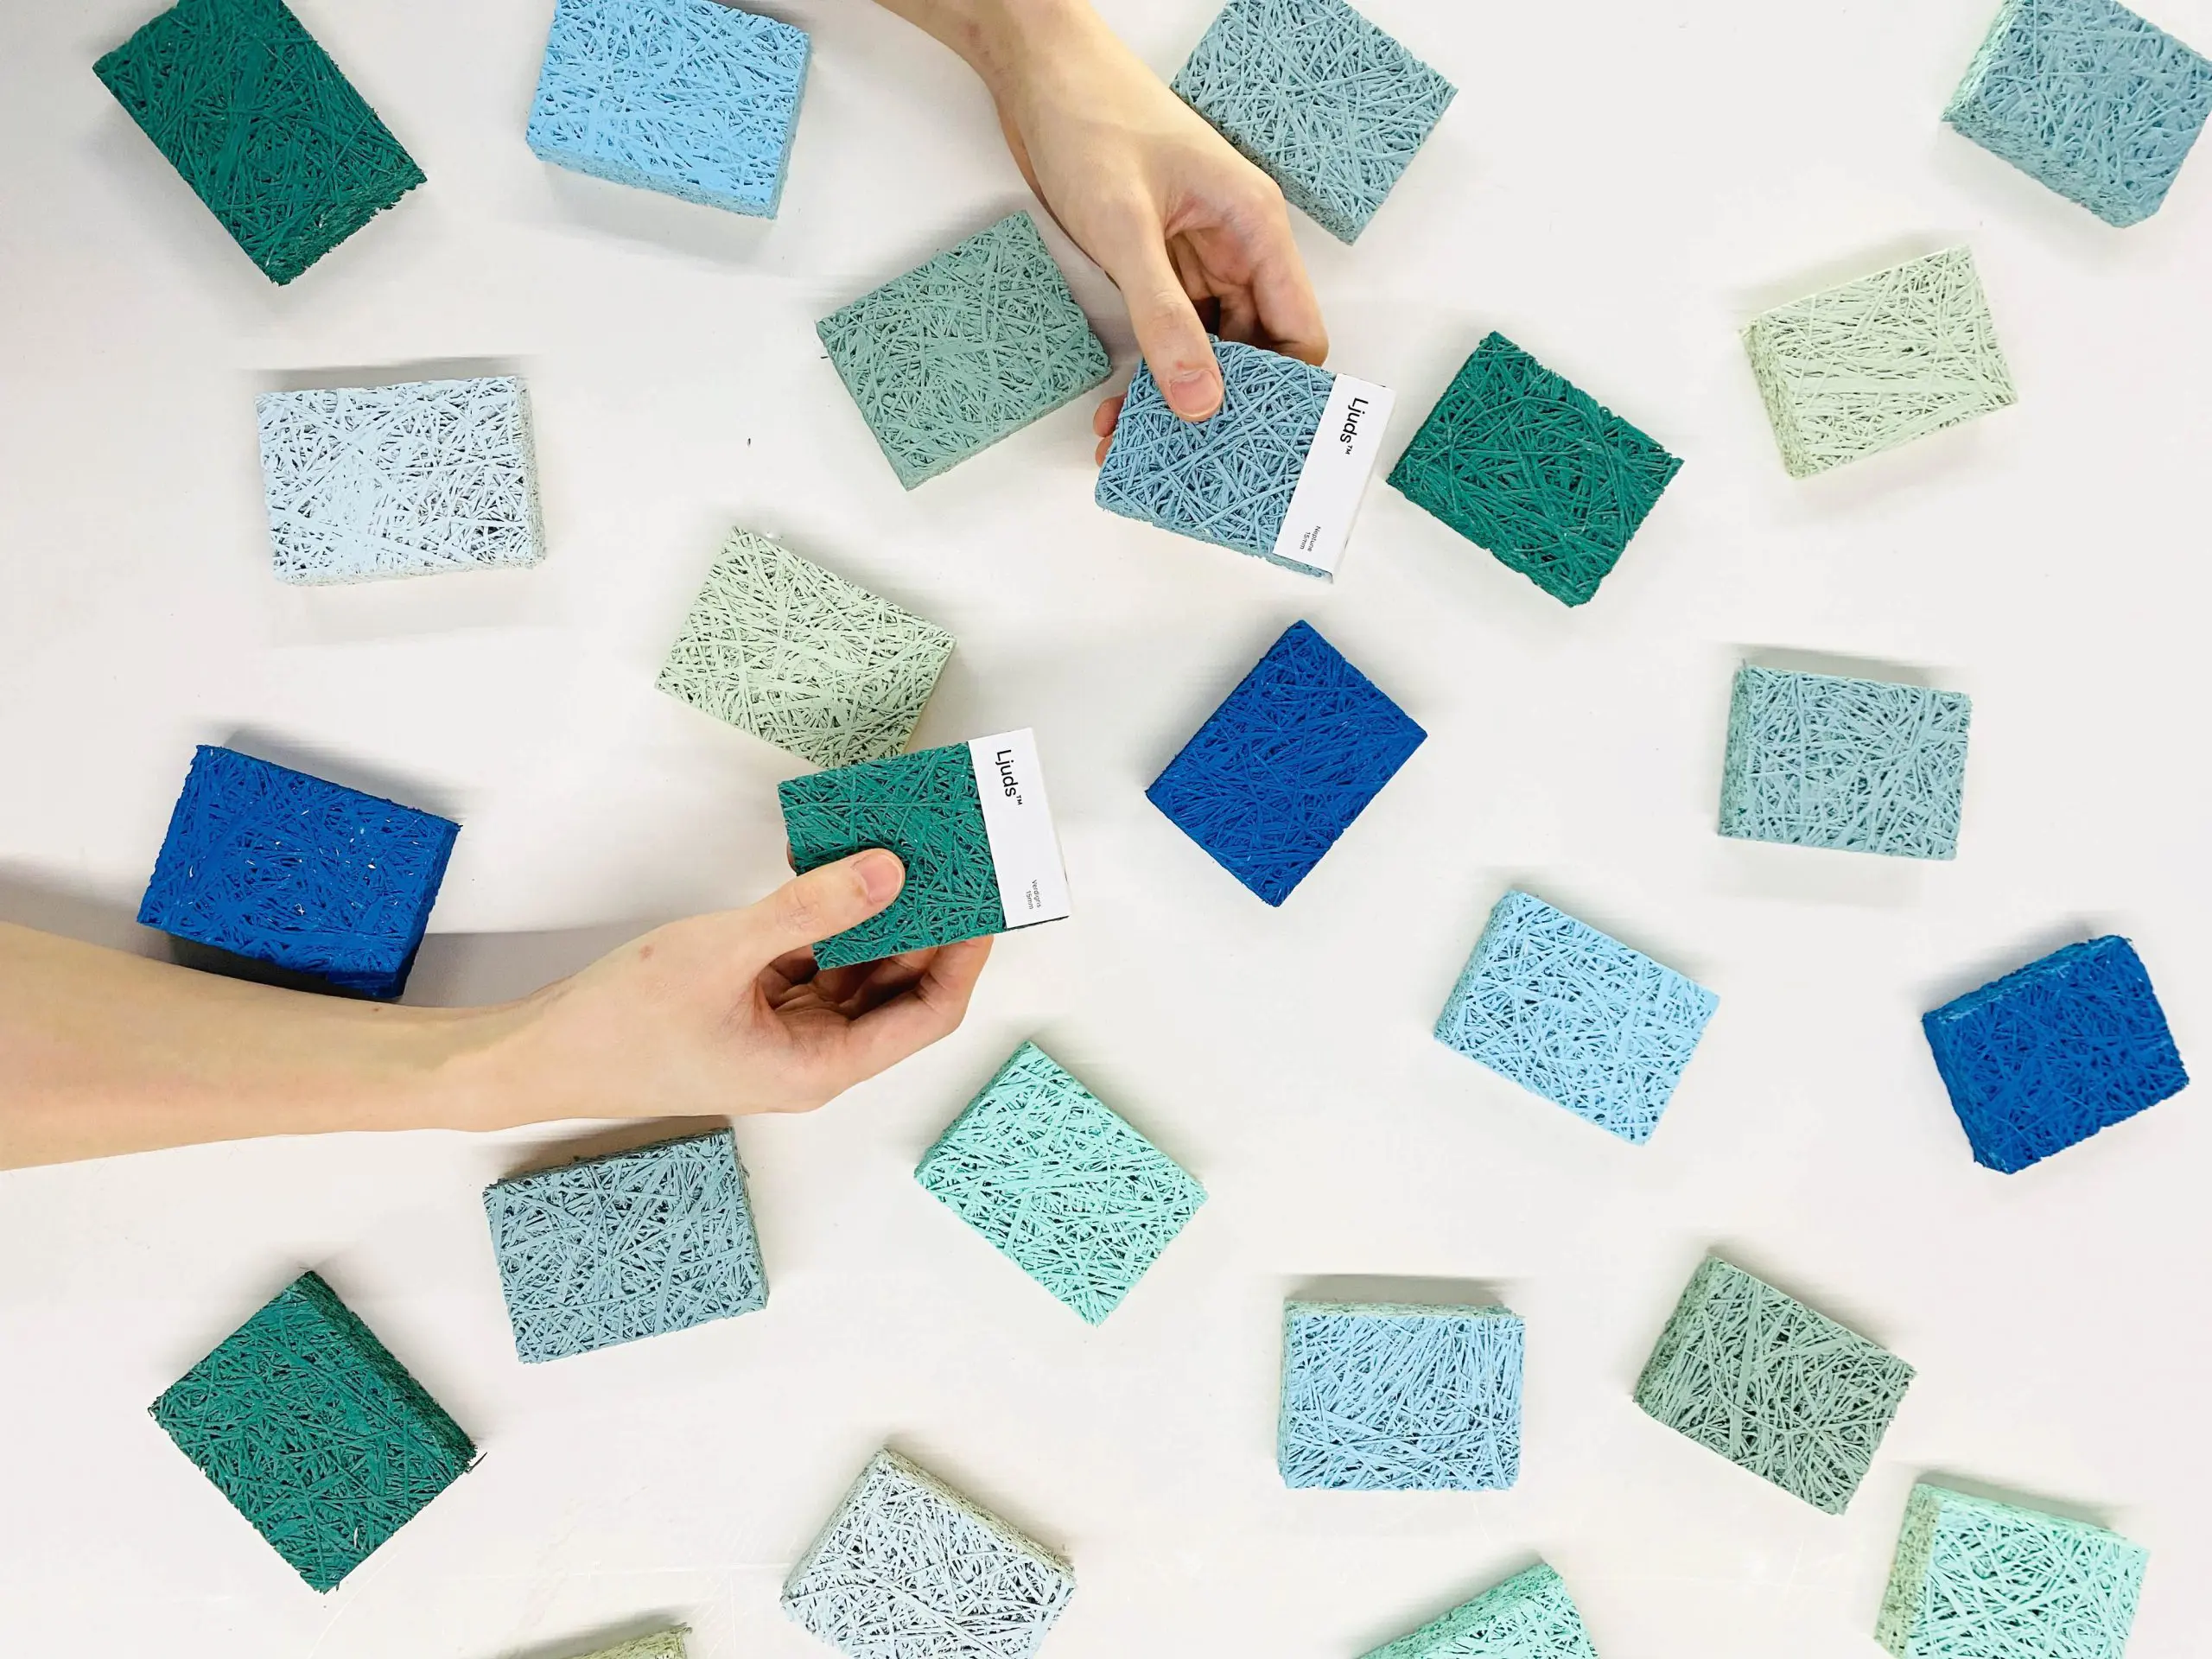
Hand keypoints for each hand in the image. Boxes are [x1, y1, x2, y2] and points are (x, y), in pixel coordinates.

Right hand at [0, 851, 989, 1167]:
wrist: (534, 1056)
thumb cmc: (617, 1026)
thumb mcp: (721, 953)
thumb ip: (809, 909)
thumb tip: (889, 872)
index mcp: (820, 1067)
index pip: (928, 1012)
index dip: (963, 954)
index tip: (984, 896)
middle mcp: (813, 1056)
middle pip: (899, 988)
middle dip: (927, 924)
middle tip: (952, 856)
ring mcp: (784, 1034)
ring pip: (857, 970)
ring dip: (878, 915)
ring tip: (904, 849)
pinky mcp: (754, 1010)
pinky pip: (813, 961)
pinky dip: (828, 919)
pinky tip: (833, 868)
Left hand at [910, 0, 1326, 452]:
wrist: (1036, 73)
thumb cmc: (1091, 119)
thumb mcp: (1126, 227)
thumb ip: (1163, 318)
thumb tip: (1202, 401)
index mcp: (1254, 229)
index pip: (1299, 331)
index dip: (1284, 392)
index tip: (1250, 442)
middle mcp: (1234, 250)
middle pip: (1255, 352)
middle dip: (1221, 407)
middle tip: (1184, 459)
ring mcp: (1193, 261)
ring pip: (1206, 350)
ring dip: (1176, 398)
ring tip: (1132, 442)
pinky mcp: (1154, 267)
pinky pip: (1167, 335)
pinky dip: (1149, 374)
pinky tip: (1118, 408)